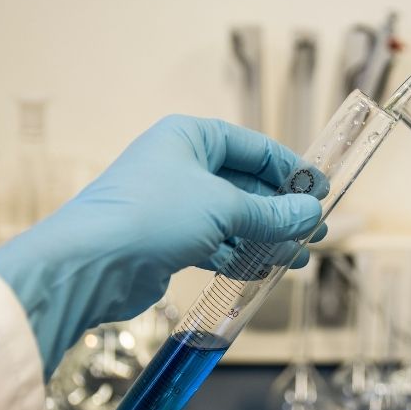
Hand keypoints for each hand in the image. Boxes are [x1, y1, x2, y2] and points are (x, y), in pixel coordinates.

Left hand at [0, 115, 325, 375]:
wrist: (89, 264)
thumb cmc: (154, 215)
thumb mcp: (224, 208)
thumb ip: (272, 213)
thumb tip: (312, 213)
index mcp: (192, 137)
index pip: (256, 148)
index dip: (292, 170)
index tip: (321, 192)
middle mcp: (182, 165)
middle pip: (247, 186)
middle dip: (282, 212)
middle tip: (315, 233)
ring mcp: (174, 203)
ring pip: (233, 218)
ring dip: (265, 238)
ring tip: (295, 259)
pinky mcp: (167, 238)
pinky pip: (214, 242)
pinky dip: (238, 255)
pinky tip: (261, 271)